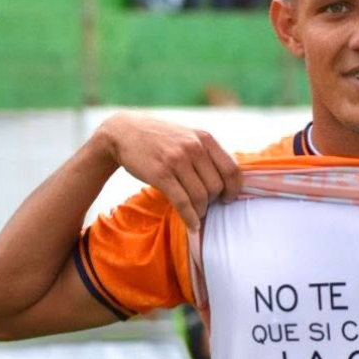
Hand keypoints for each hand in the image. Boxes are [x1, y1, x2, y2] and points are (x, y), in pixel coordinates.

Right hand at [98, 112, 241, 230]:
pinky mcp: (161, 174)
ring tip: (197, 214)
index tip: (228, 198)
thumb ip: (207, 152)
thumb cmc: (161, 139)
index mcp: (205, 138)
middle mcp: (194, 148)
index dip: (234, 189)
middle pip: (216, 186)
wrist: (124, 132)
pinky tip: (193, 226)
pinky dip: (190, 218)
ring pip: (201, 196)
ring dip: (201, 210)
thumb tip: (230, 180)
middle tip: (206, 205)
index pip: (232, 169)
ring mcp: (177, 160)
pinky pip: (182, 203)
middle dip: (214, 201)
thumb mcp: (188, 136)